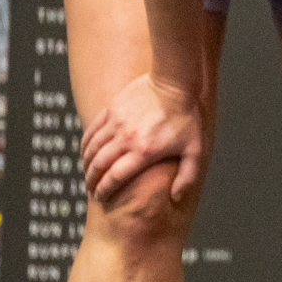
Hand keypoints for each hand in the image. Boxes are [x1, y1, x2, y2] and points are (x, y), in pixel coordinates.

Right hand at [80, 74, 206, 203]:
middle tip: (90, 189)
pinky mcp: (111, 110)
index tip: (100, 197)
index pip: (115, 177)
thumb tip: (176, 197)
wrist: (174, 83)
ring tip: (87, 173)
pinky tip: (86, 152)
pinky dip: (86, 144)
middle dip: (91, 180)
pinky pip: (92, 131)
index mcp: (144, 152)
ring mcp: (116, 123)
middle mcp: (126, 139)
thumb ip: (187, 175)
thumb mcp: (195, 149)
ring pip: (92, 148)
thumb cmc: (187, 117)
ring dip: (86, 163)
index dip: (104, 190)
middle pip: (99, 165)